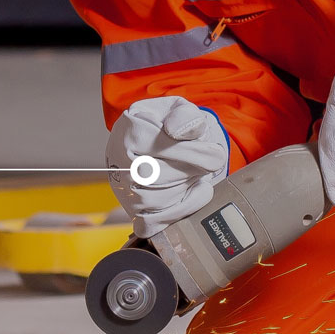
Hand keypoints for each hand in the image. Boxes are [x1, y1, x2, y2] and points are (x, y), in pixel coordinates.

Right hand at [106, 96, 228, 236]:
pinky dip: (179, 212)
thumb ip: (185, 115)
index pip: (158, 145)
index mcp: (130, 129)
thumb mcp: (183, 110)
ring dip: (186, 189)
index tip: (214, 155)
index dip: (192, 152)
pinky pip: (154, 223)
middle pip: (157, 174)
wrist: (167, 145)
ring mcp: (124, 189)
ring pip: (157, 199)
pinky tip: (192, 195)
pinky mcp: (134, 212)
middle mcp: (119, 160)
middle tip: (205, 166)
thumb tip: (175, 130)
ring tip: (197, 177)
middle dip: (191, 171)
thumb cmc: (175, 128)